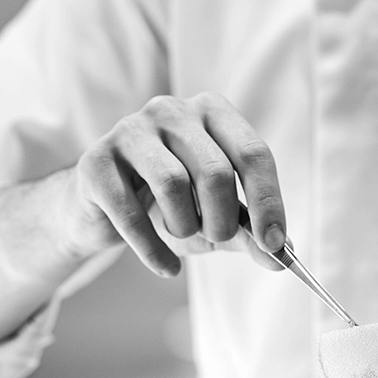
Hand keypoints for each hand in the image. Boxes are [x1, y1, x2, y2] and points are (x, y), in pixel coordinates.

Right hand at [69, 92, 285, 275]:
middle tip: (216, 237)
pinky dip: (155, 251)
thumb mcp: (218, 218)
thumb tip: (281, 257)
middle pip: (215, 172)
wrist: (105, 210)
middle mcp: (171, 111)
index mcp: (213, 113)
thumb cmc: (172, 206)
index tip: (275, 244)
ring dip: (185, 228)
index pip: (253, 154)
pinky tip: (167, 267)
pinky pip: (131, 215)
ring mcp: (129, 131)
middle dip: (223, 221)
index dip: (269, 203)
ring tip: (181, 234)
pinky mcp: (95, 162)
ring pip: (173, 185)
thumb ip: (251, 234)